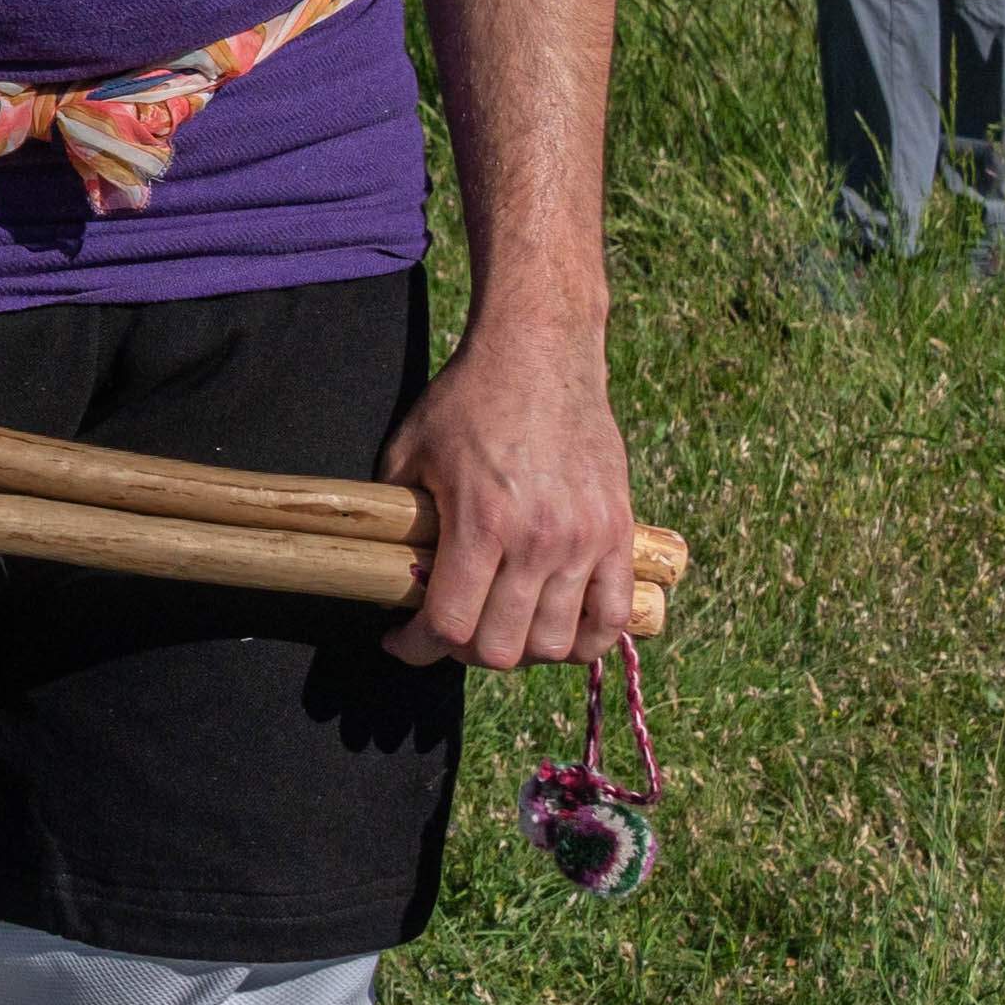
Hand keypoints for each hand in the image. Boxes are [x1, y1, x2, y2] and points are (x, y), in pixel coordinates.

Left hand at [391, 306, 639, 670]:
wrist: (541, 354)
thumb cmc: (468, 400)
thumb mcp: (411, 453)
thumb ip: (400, 522)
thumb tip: (386, 578)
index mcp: (481, 523)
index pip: (448, 626)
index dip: (416, 646)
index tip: (402, 638)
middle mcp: (538, 541)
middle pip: (502, 649)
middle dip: (465, 650)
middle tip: (452, 627)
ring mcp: (585, 541)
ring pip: (555, 644)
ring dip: (521, 647)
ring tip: (501, 623)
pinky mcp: (618, 533)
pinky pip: (612, 618)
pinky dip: (584, 639)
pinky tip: (555, 626)